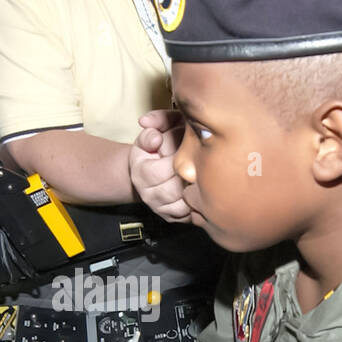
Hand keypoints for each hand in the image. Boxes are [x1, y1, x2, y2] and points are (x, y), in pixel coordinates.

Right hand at [128, 109, 189, 223]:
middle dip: (189, 175)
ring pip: (184, 204)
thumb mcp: (156, 128)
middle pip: (176, 189)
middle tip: (199, 163)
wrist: (149, 170)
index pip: (165, 169)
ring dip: (195, 190)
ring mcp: (161, 208)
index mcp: (141, 171)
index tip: (186, 150)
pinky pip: (190, 216)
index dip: (180, 159)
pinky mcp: (173, 218)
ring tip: (200, 176)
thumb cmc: (158, 146)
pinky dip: (198, 204)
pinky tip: (201, 189)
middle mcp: (148, 194)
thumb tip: (156, 137)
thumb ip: (157, 122)